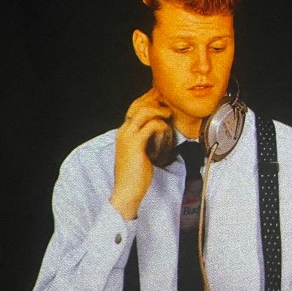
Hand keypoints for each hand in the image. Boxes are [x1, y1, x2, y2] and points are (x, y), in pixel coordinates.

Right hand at [110, 88, 171, 219]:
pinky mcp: (136, 144)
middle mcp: (123, 131)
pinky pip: (152, 126)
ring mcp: (128, 136)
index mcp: (123, 132)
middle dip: (154, 100)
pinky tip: (166, 133)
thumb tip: (159, 131)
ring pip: (145, 112)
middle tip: (168, 101)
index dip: (147, 100)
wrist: (126, 191)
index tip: (161, 99)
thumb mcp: (139, 153)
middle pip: (138, 105)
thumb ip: (146, 140)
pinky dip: (161, 127)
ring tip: (168, 115)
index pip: (134, 108)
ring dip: (159, 111)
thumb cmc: (135, 175)